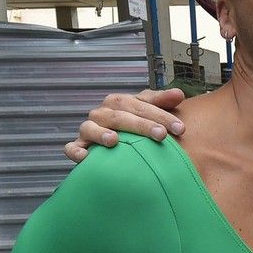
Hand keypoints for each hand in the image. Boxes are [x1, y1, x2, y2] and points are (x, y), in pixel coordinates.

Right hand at [64, 89, 186, 162]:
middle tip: (161, 136)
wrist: (116, 142)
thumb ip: (163, 102)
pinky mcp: (78, 147)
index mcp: (119, 102)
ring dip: (101, 134)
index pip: (139, 104)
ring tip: (114, 140)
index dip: (160, 115)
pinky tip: (86, 158)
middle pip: (119, 116)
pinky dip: (76, 152)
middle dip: (141, 125)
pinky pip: (72, 148)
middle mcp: (102, 114)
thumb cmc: (136, 123)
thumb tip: (179, 94)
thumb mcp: (150, 110)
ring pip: (91, 128)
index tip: (180, 128)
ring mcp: (88, 130)